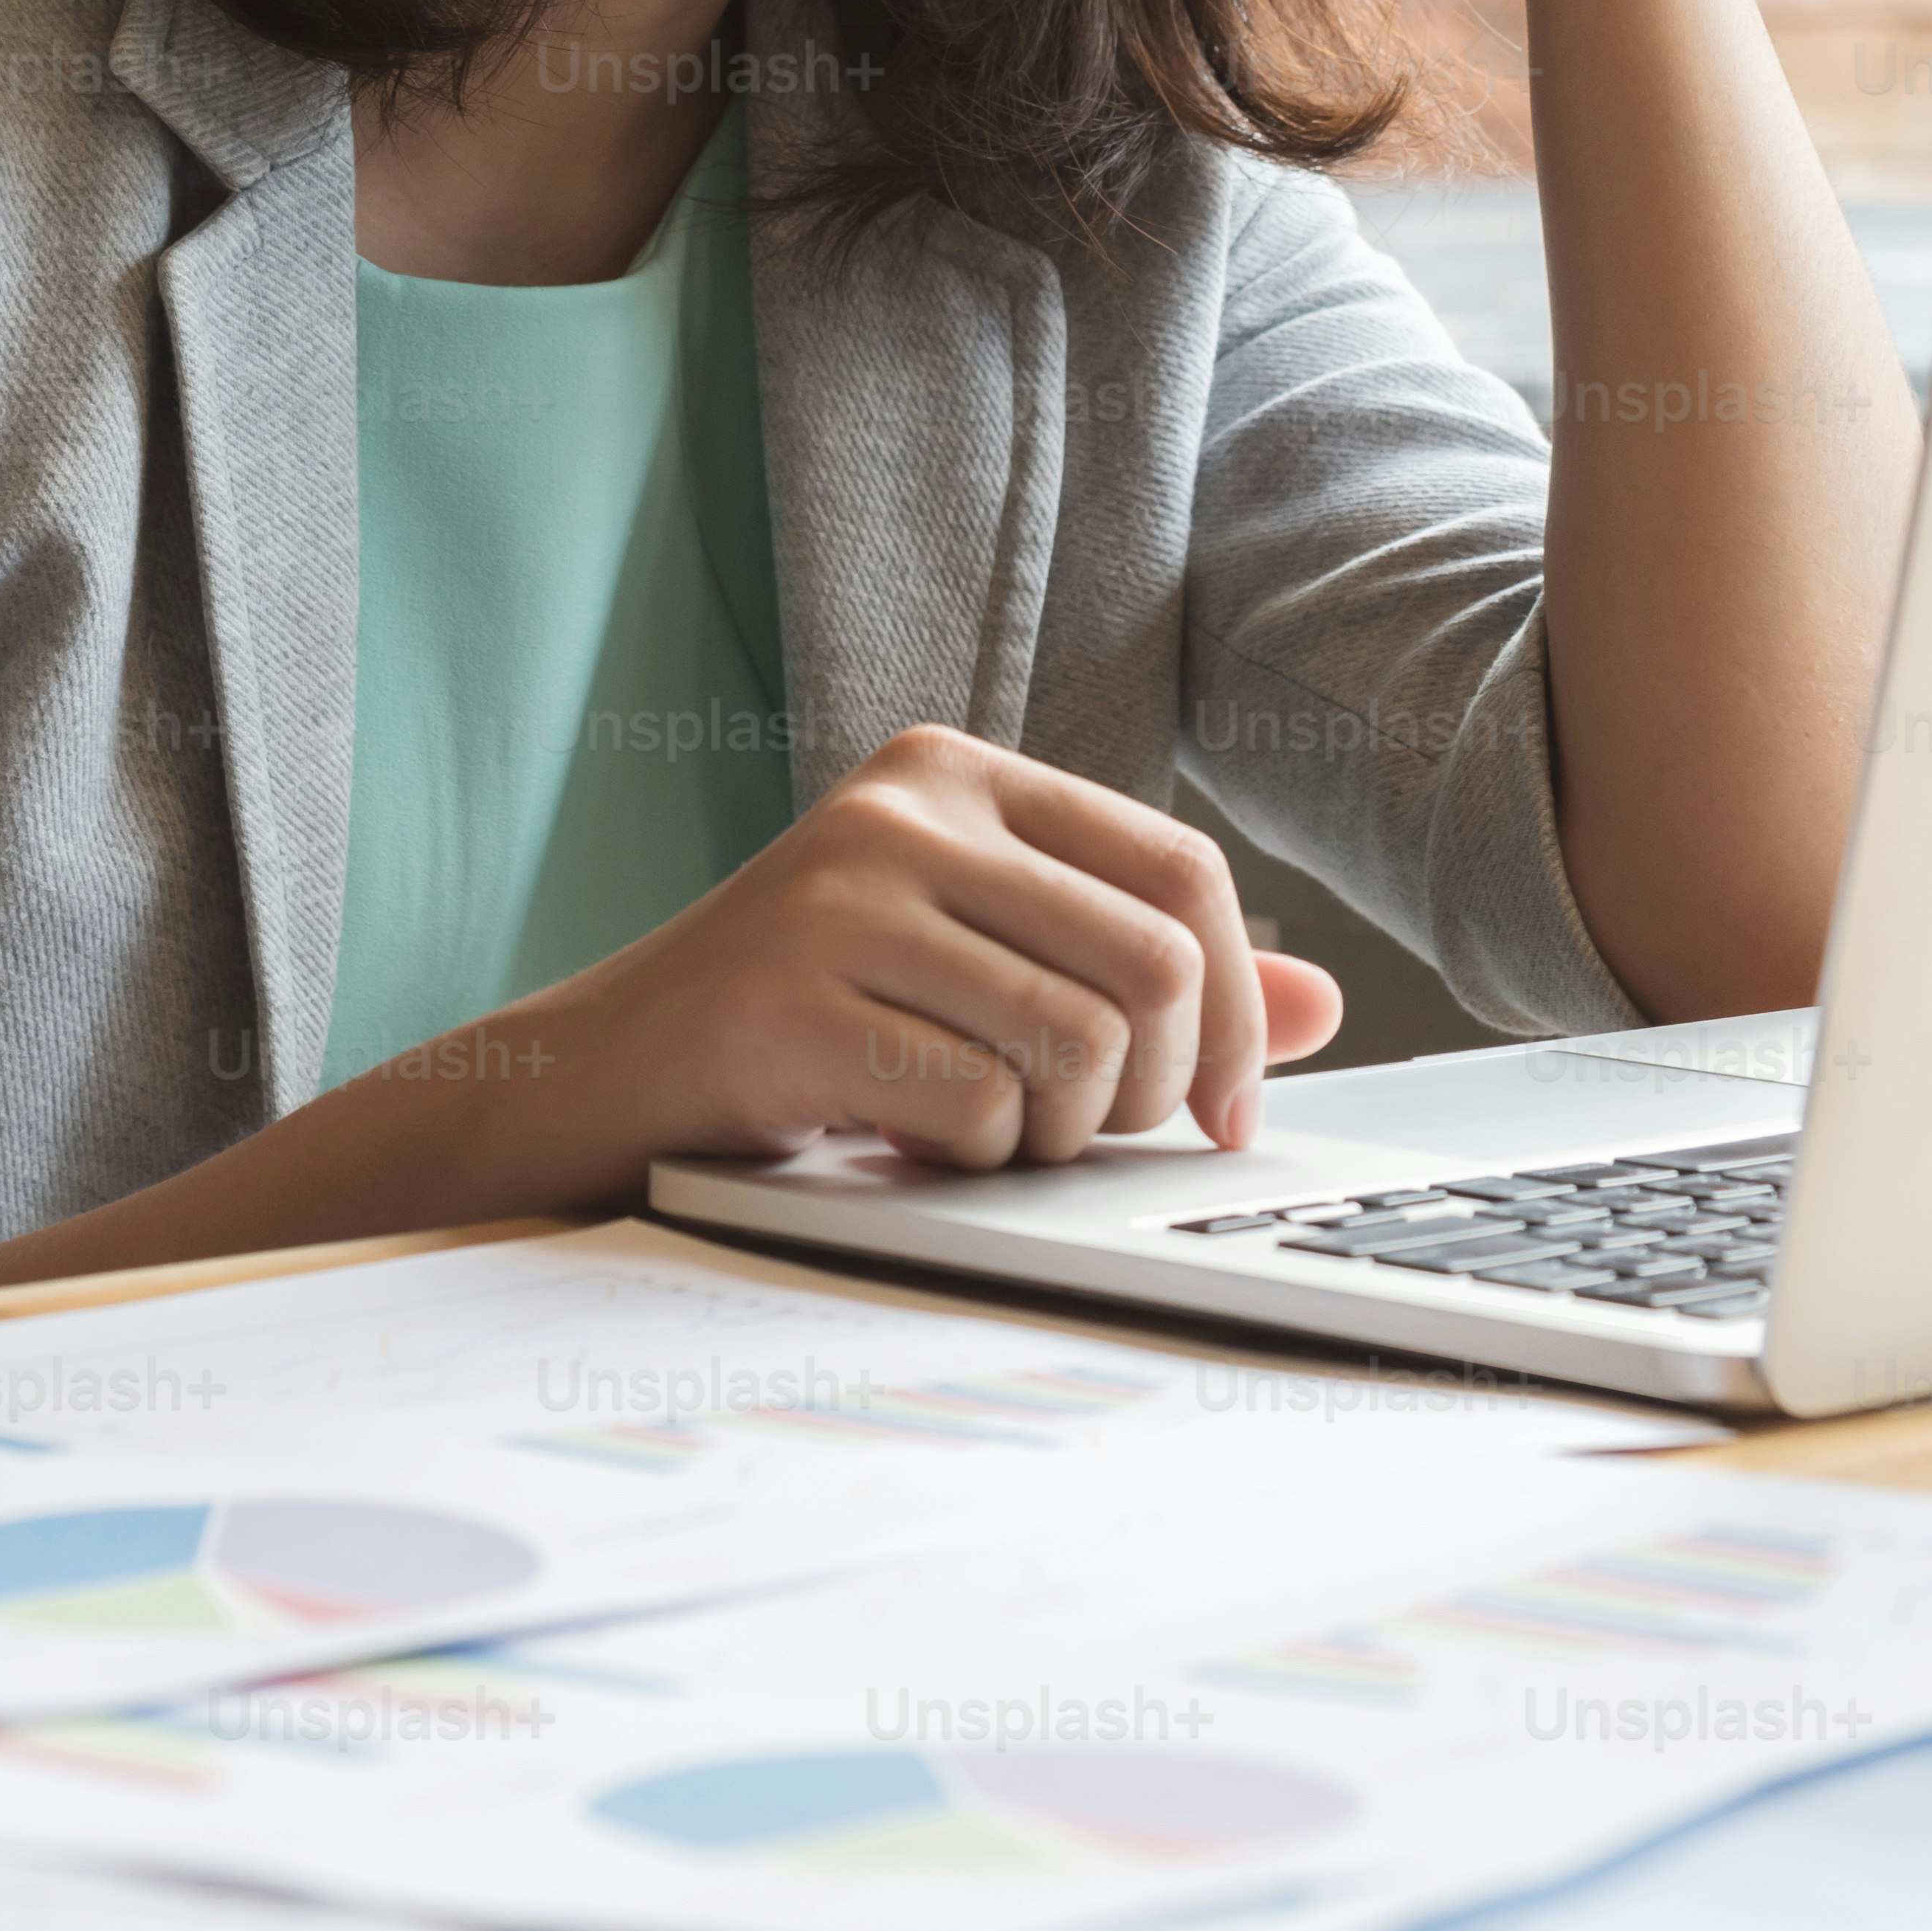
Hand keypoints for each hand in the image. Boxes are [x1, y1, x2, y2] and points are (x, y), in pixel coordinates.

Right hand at [549, 726, 1341, 1176]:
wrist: (609, 1071)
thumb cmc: (819, 1018)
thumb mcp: (986, 962)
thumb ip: (1140, 968)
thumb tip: (1321, 1004)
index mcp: (959, 770)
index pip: (1179, 865)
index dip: (1235, 1004)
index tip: (1225, 1110)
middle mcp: (903, 809)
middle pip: (1149, 963)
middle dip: (1153, 1090)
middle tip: (1094, 1137)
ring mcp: (841, 898)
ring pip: (1076, 1045)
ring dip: (1057, 1137)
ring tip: (988, 1134)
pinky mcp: (791, 1001)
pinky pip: (979, 1110)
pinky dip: (974, 1160)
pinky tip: (908, 1142)